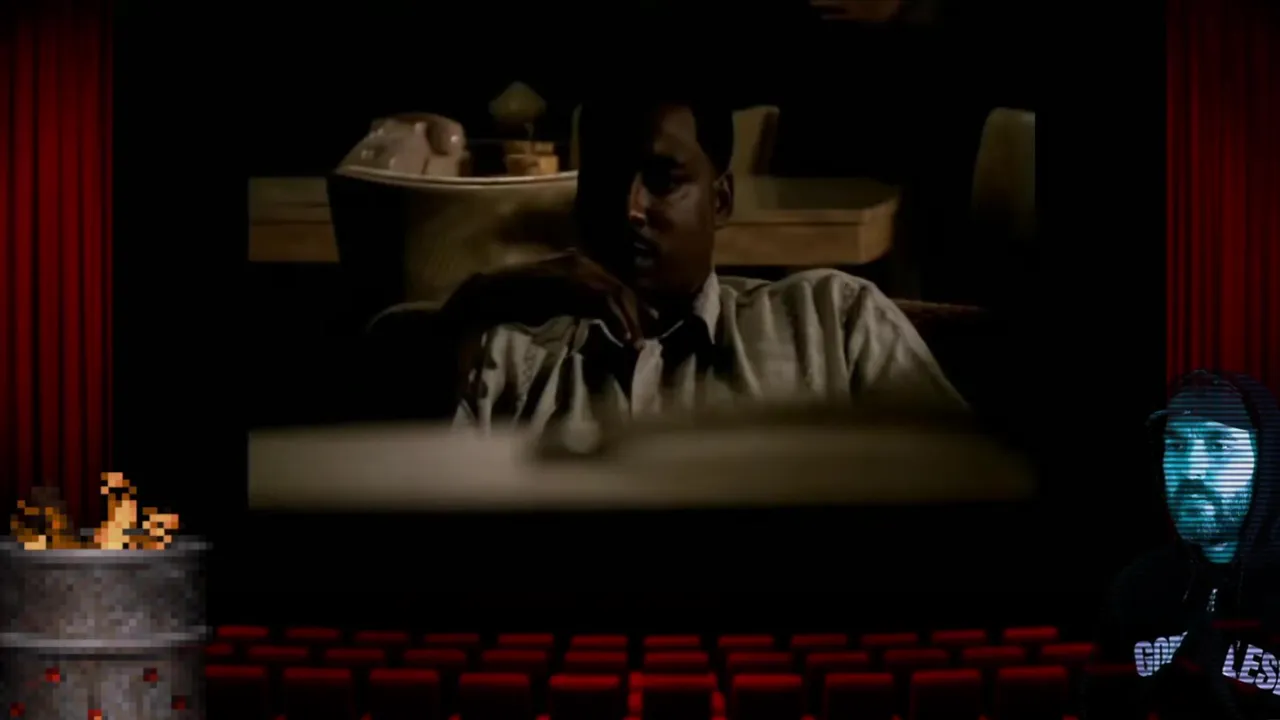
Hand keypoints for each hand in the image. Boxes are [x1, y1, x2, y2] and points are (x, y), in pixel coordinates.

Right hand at [440, 253, 648, 395]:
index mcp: (579, 264)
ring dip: (630, 321)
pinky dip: (618, 320)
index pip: (615, 286)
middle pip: (621, 288)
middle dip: (638, 316)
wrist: (487, 297)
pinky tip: (624, 338)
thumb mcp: (558, 303)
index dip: (632, 310)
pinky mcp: (569, 279)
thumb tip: (611, 322)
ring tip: (637, 345)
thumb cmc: (517, 304)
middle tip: (646, 342)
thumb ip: (582, 306)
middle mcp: (580, 261)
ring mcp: (574, 267)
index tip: (641, 334)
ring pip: (616, 293)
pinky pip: (603, 299)